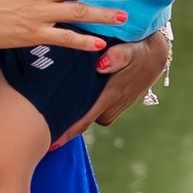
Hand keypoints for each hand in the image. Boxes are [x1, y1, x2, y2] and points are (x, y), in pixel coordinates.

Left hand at [54, 29, 170, 144]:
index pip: (85, 120)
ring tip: (47, 106)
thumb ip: (118, 56)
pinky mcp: (112, 104)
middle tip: (37, 121)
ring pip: (87, 114)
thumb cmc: (138, 50)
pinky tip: (69, 96)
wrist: (155, 55)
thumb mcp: (131, 49)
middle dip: (63, 121)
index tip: (49, 144)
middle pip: (82, 120)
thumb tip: (102, 65)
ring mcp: (112, 108)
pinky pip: (93, 109)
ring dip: (73, 111)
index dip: (67, 133)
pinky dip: (83, 104)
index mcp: (110, 96)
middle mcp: (110, 107)